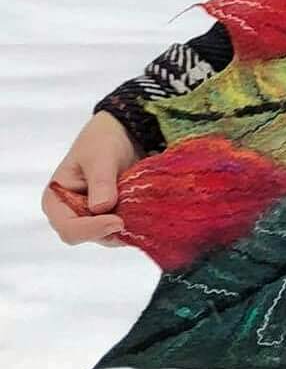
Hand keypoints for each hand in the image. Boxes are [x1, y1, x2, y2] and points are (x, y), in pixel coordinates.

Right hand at [42, 113, 137, 245]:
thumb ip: (101, 182)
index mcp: (56, 201)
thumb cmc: (103, 140)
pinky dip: (134, 222)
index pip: (69, 229)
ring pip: (109, 235)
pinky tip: (145, 210)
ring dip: (126, 225)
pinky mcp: (111, 217)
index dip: (92, 229)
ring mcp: (92, 217)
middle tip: (136, 213)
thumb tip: (102, 208)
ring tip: (141, 205)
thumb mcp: (101, 156)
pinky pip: (122, 229)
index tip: (118, 221)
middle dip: (112, 228)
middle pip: (90, 236)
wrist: (123, 132)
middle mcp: (70, 214)